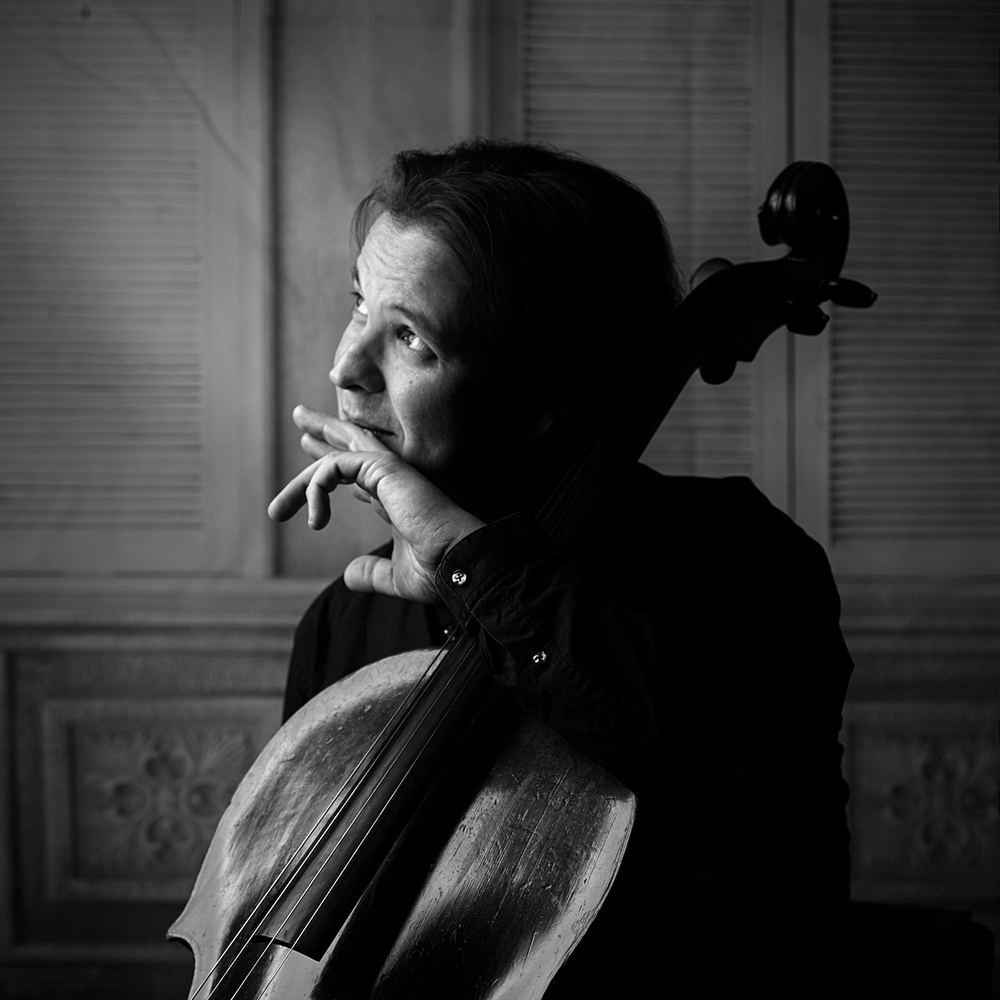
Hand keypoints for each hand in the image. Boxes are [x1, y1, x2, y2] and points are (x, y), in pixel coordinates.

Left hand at [268, 406, 484, 602]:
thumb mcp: (396, 577)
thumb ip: (372, 572)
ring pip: (339, 453)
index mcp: (397, 501)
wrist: (458, 566)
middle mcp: (394, 481)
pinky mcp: (384, 469)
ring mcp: (390, 472)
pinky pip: (335, 466)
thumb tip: (349, 574)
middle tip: (298, 418)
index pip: (360, 476)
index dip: (335, 473)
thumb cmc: (438, 572)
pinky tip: (314, 519)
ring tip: (276, 509)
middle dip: (323, 433)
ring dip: (303, 478)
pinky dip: (317, 488)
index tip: (312, 474)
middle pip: (352, 446)